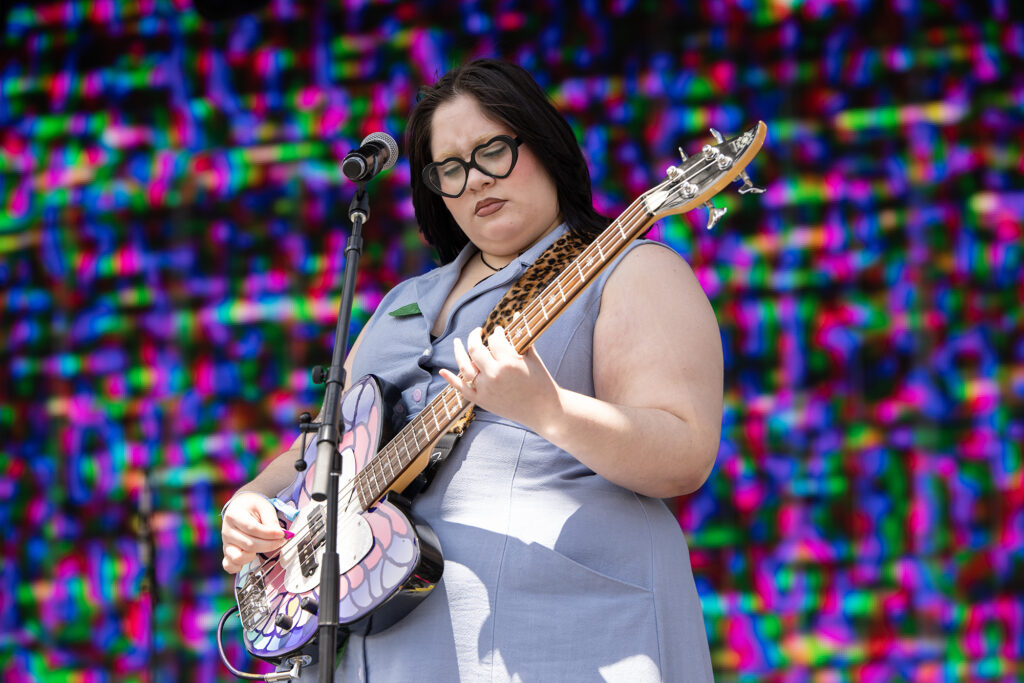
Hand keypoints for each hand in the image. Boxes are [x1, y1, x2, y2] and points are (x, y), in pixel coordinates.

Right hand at [220, 491, 289, 573]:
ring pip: (239, 557)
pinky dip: (239, 566)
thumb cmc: (253, 507)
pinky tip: (250, 558)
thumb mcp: (264, 507)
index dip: (269, 533)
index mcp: (234, 516)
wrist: (240, 507)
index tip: (282, 534)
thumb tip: (280, 535)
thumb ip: (271, 521)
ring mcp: (226, 543)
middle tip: (281, 540)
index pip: (252, 528)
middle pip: (249, 544)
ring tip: (263, 546)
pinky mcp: (227, 553)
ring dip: (255, 555)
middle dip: (269, 544)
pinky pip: (229, 566)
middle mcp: (227, 531)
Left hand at [439, 325, 560, 429]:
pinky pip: (462, 389)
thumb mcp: (533, 358)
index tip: (499, 331)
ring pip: (465, 367)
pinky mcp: (482, 401)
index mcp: (508, 363)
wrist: (544, 411)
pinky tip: (442, 371)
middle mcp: (494, 375)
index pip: (495, 340)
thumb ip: (521, 337)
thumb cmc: (541, 382)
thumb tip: (516, 314)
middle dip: (474, 337)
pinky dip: (451, 379)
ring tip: (457, 342)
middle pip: (475, 350)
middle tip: (477, 332)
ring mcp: (485, 389)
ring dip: (458, 352)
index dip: (497, 332)